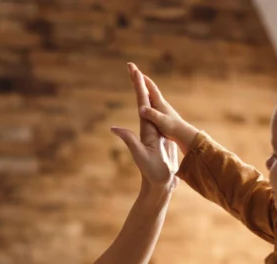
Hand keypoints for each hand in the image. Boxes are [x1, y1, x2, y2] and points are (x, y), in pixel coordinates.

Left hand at [112, 63, 178, 191]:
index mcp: (145, 128)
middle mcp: (149, 127)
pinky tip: (156, 104)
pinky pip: (159, 118)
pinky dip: (157, 107)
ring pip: (152, 108)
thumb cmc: (152, 171)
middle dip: (139, 84)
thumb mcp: (139, 155)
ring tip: (143, 78)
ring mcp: (156, 132)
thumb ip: (129, 140)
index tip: (135, 70)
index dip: (138, 86)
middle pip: (144, 101)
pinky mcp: (163, 138)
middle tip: (132, 66)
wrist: (160, 184)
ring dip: (148, 92)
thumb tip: (113, 128)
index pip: (141, 103)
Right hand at [131, 65, 199, 153]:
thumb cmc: (172, 128)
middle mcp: (160, 102)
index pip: (150, 87)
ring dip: (142, 86)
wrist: (182, 134)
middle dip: (140, 78)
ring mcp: (161, 107)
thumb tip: (141, 109)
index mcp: (159, 103)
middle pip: (148, 87)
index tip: (135, 70)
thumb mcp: (161, 121)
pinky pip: (150, 102)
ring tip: (136, 81)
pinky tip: (144, 98)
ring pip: (149, 94)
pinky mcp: (161, 113)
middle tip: (132, 69)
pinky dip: (145, 96)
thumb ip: (152, 114)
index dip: (142, 79)